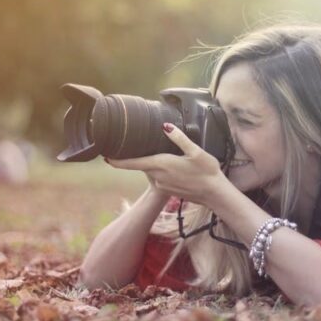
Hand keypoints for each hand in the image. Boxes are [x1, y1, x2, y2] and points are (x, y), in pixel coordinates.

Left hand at [105, 123, 227, 206]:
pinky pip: (159, 178)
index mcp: (161, 165)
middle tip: (138, 145)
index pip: (133, 163)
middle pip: (142, 165)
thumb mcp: (196, 151)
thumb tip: (165, 127)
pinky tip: (173, 167)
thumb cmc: (207, 171)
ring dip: (154, 164)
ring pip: (152, 171)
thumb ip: (179, 138)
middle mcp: (158, 177)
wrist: (214, 194)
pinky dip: (161, 171)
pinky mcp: (167, 190)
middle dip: (138, 157)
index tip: (106, 157)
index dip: (117, 161)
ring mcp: (162, 185)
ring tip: (165, 155)